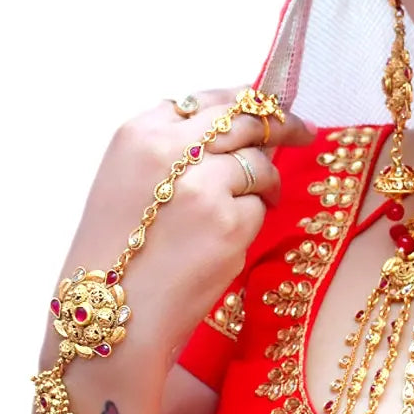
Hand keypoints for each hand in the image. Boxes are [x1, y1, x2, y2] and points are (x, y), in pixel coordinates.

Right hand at [54, 89, 312, 374]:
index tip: (265, 110)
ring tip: (245, 213)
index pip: (207, 100)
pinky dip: (251, 223)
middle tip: (303, 132)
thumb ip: (173, 152)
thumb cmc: (116, 255)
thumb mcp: (126, 183)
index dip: (242, 105)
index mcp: (140, 134)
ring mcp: (203, 184)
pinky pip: (259, 208)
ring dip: (265, 185)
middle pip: (245, 120)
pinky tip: (223, 245)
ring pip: (258, 164)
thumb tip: (239, 134)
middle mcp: (171, 148)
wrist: (110, 312)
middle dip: (282, 124)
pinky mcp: (229, 221)